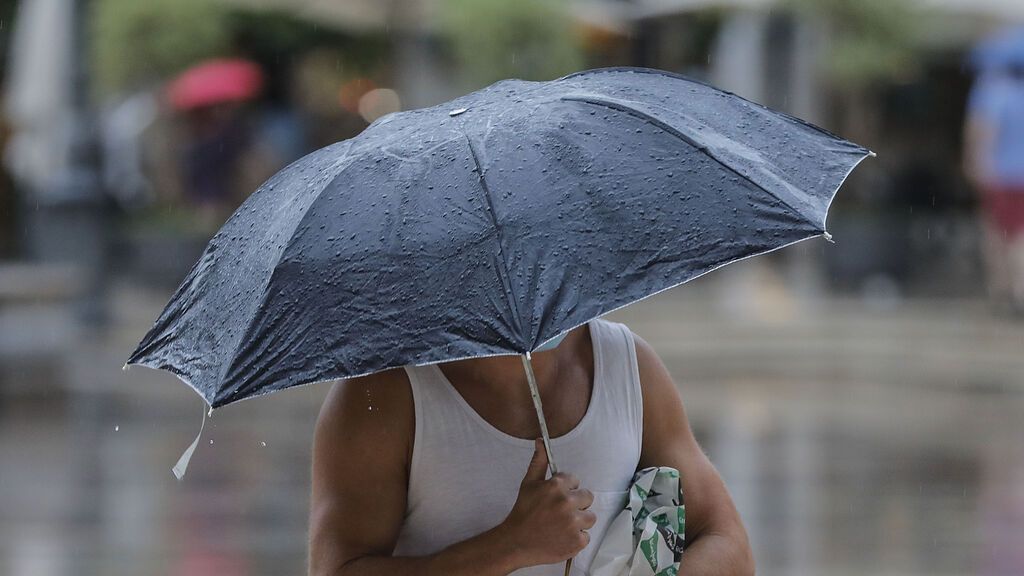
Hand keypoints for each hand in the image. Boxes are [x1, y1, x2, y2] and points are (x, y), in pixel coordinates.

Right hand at [499, 439, 595, 567]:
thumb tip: (540, 441)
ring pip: (590, 517)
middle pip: (587, 497)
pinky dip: (576, 538)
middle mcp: (567, 503)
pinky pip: (587, 536)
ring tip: (562, 525)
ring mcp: (573, 523)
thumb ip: (539, 461)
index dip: (566, 488)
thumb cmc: (523, 512)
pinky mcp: (577, 541)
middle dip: (576, 503)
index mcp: (556, 486)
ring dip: (579, 521)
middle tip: (560, 512)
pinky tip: (562, 537)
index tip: (556, 497)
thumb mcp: (528, 483)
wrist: (515, 542)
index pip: (575, 480)